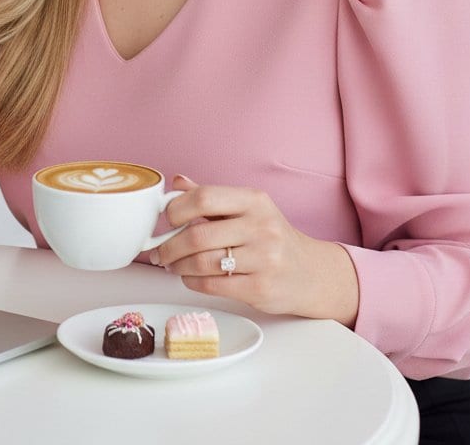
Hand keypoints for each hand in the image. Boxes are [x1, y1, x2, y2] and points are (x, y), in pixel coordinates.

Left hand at [150, 175, 359, 325]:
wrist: (311, 274)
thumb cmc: (272, 238)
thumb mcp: (248, 209)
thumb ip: (211, 197)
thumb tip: (176, 181)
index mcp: (254, 200)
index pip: (204, 197)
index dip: (176, 209)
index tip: (166, 219)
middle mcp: (261, 226)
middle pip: (198, 235)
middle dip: (169, 245)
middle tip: (159, 251)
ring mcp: (263, 259)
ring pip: (202, 263)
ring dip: (177, 266)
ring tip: (172, 265)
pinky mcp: (261, 288)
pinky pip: (212, 285)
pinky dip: (192, 282)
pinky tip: (189, 277)